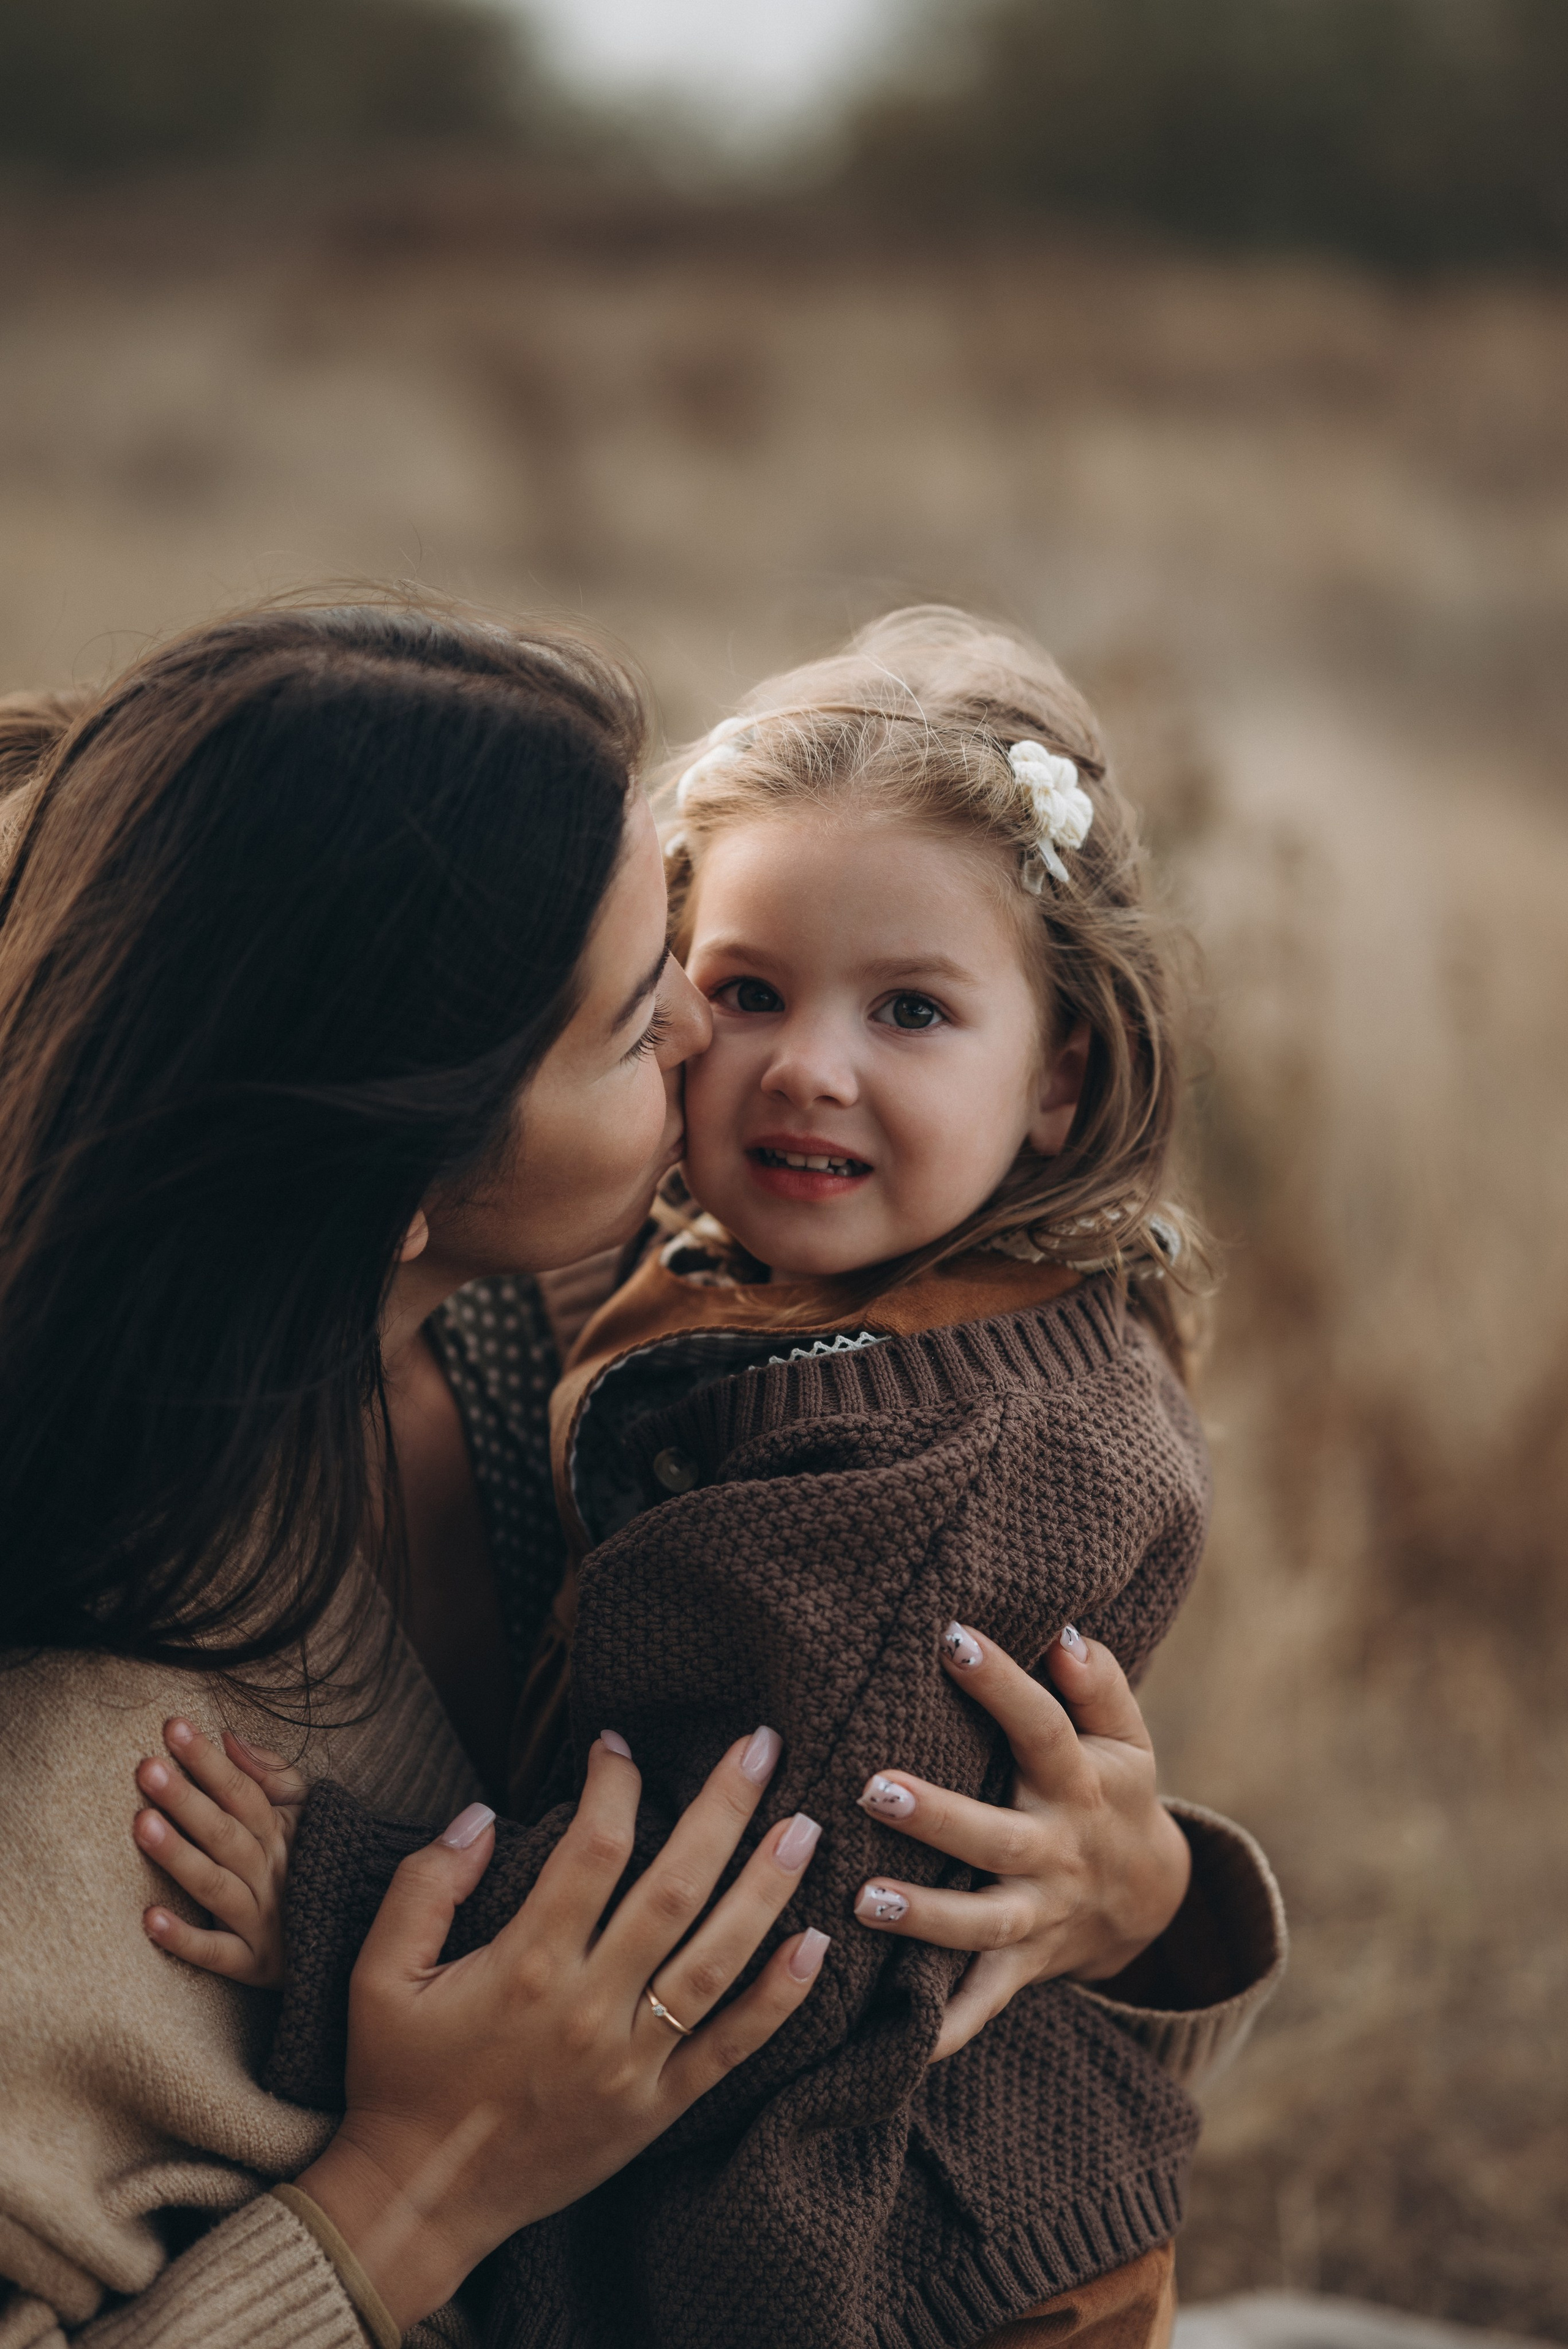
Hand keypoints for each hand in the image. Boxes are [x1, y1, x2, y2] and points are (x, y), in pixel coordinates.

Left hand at [134, 1719, 305, 1987]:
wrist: (357, 1934)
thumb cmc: (318, 1862)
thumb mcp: (306, 1811)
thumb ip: (270, 1774)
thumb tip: (230, 1736)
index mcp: (281, 1833)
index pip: (240, 1791)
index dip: (207, 1760)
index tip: (173, 1728)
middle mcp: (270, 1873)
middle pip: (224, 1833)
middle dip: (186, 1799)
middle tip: (147, 1768)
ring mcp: (262, 1919)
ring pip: (216, 1886)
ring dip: (180, 1857)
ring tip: (142, 1825)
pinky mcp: (253, 1963)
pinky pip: (217, 1952)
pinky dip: (185, 1938)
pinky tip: (150, 1918)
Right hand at [296, 1727, 826, 2331]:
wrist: (420, 2200)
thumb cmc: (398, 2079)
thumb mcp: (378, 1975)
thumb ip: (422, 1886)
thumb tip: (479, 1815)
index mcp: (524, 1967)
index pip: (592, 1851)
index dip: (614, 1786)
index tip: (619, 1745)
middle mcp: (588, 2009)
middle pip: (675, 1891)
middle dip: (724, 1811)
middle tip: (762, 1747)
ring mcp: (629, 2064)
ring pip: (715, 1963)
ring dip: (767, 1891)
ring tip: (807, 1829)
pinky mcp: (655, 2110)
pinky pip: (729, 2049)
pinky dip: (778, 2000)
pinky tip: (815, 1946)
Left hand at [851, 1625, 1191, 2061]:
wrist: (1153, 1899)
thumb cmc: (1114, 1790)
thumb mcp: (1127, 1736)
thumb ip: (1100, 1683)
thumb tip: (1065, 1634)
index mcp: (1080, 1781)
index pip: (1041, 1726)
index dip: (1001, 1683)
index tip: (950, 1636)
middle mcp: (1058, 1851)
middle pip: (996, 1836)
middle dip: (936, 1816)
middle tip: (871, 1788)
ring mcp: (1040, 1915)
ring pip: (983, 1925)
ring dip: (926, 1918)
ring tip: (864, 1900)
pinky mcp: (1023, 1965)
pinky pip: (985, 2002)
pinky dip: (951, 2028)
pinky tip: (904, 2045)